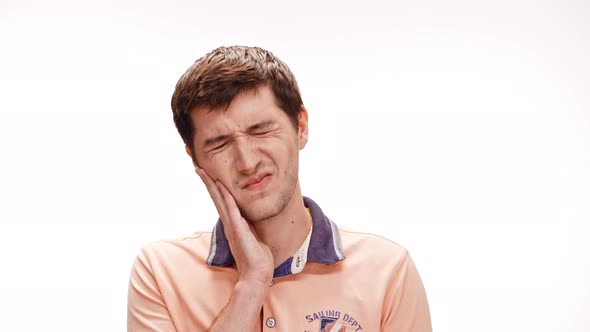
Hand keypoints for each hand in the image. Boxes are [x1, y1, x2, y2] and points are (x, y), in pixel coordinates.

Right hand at [196, 167, 273, 286]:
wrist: (257, 274)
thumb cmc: (257, 258)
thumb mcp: (252, 237)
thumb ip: (248, 227)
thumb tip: (247, 221)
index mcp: (232, 223)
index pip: (221, 201)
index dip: (214, 187)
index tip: (208, 174)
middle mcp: (229, 223)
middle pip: (215, 197)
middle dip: (207, 181)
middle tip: (197, 167)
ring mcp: (232, 225)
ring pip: (220, 200)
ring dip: (212, 184)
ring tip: (203, 171)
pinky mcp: (238, 229)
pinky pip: (232, 209)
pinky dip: (226, 197)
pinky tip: (222, 185)